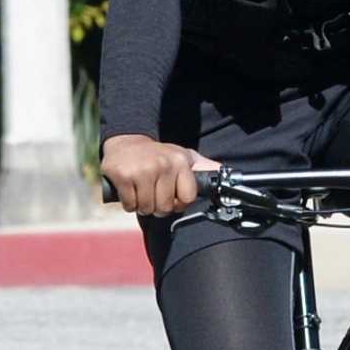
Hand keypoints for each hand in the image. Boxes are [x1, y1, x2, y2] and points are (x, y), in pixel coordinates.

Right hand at [100, 134, 219, 215]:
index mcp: (180, 161)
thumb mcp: (185, 156)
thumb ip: (204, 167)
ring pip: (147, 208)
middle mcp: (163, 164)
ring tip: (142, 191)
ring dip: (143, 206)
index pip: (187, 199)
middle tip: (153, 193)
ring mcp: (142, 170)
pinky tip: (130, 190)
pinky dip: (129, 203)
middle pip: (165, 208)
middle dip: (158, 206)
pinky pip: (130, 205)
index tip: (172, 194)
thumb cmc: (159, 154)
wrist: (127, 141)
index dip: (178, 203)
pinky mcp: (123, 176)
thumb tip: (227, 174)